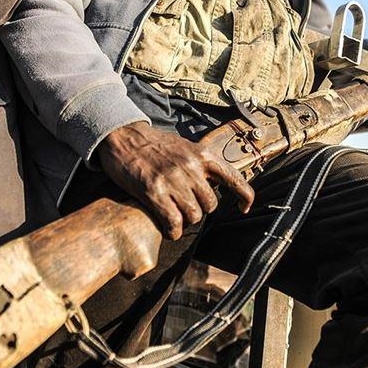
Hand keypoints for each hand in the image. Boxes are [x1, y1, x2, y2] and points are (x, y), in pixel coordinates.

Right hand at [95, 122, 254, 239]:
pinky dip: (173, 231)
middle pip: (210, 204)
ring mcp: (172, 180)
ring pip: (194, 215)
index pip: (233, 179)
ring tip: (175, 215)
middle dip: (200, 210)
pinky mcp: (154, 192)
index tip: (244, 208)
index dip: (244, 197)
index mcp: (202, 155)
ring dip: (185, 220)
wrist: (123, 137)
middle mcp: (190, 167)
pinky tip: (168, 229)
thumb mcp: (185, 147)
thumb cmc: (153, 145)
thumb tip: (215, 185)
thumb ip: (201, 165)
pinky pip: (173, 222)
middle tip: (186, 207)